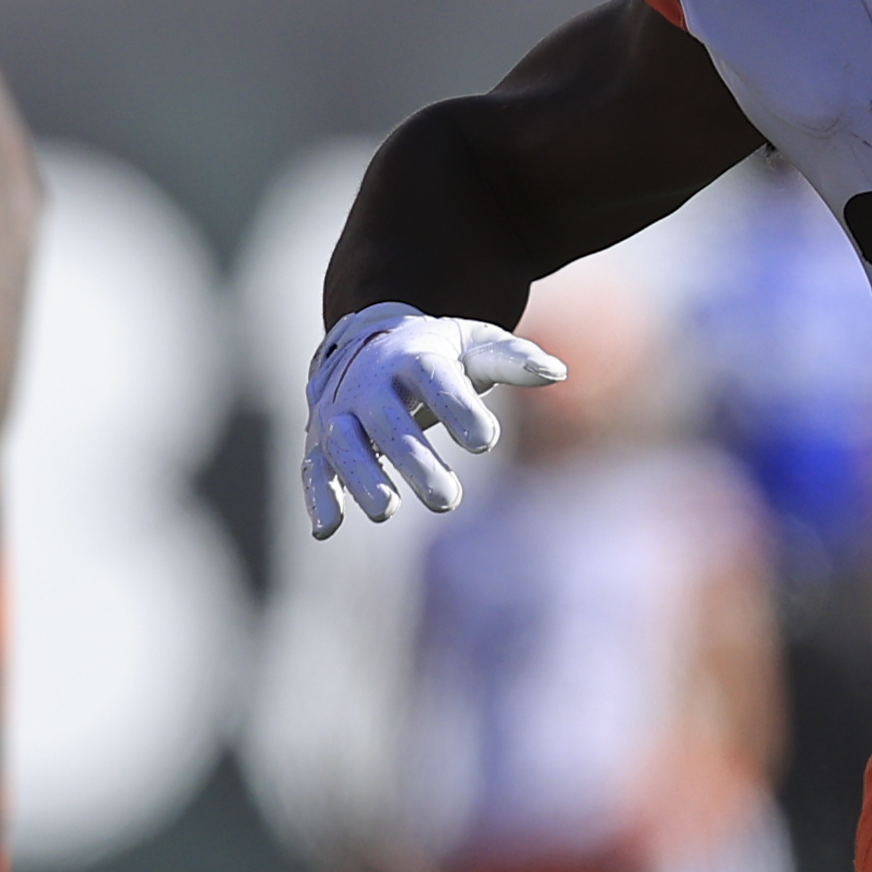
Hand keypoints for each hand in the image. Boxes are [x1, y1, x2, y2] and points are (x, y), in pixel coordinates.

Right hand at [301, 300, 566, 533]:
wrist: (366, 340)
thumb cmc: (436, 353)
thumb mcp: (473, 345)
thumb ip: (514, 359)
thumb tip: (557, 372)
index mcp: (413, 356)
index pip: (433, 378)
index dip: (458, 408)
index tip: (485, 442)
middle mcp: (370, 383)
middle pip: (387, 420)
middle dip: (413, 459)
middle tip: (448, 499)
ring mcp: (340, 411)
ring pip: (344, 444)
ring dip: (361, 478)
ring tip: (387, 510)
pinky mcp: (320, 440)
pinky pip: (314, 467)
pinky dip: (318, 497)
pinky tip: (327, 530)